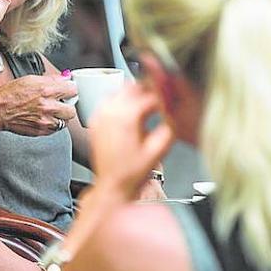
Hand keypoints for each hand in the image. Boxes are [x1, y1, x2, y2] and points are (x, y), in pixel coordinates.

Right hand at [0, 75, 77, 134]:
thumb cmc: (9, 95)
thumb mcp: (29, 80)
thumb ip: (50, 79)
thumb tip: (64, 79)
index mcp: (46, 90)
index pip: (73, 90)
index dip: (69, 90)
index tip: (66, 91)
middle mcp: (48, 106)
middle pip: (71, 109)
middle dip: (65, 106)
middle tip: (58, 104)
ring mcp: (45, 121)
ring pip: (64, 121)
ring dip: (59, 117)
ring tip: (48, 112)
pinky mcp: (41, 131)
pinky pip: (54, 129)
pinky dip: (50, 124)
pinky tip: (41, 118)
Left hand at [87, 82, 174, 201]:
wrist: (113, 184)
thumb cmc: (133, 172)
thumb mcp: (159, 149)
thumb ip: (170, 125)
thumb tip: (175, 109)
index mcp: (126, 117)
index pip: (149, 94)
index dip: (165, 93)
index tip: (173, 95)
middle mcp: (109, 113)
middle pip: (133, 87)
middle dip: (149, 89)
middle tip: (162, 95)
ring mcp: (100, 116)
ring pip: (119, 91)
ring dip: (135, 93)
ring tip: (150, 102)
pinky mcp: (95, 120)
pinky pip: (109, 100)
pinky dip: (122, 100)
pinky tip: (132, 109)